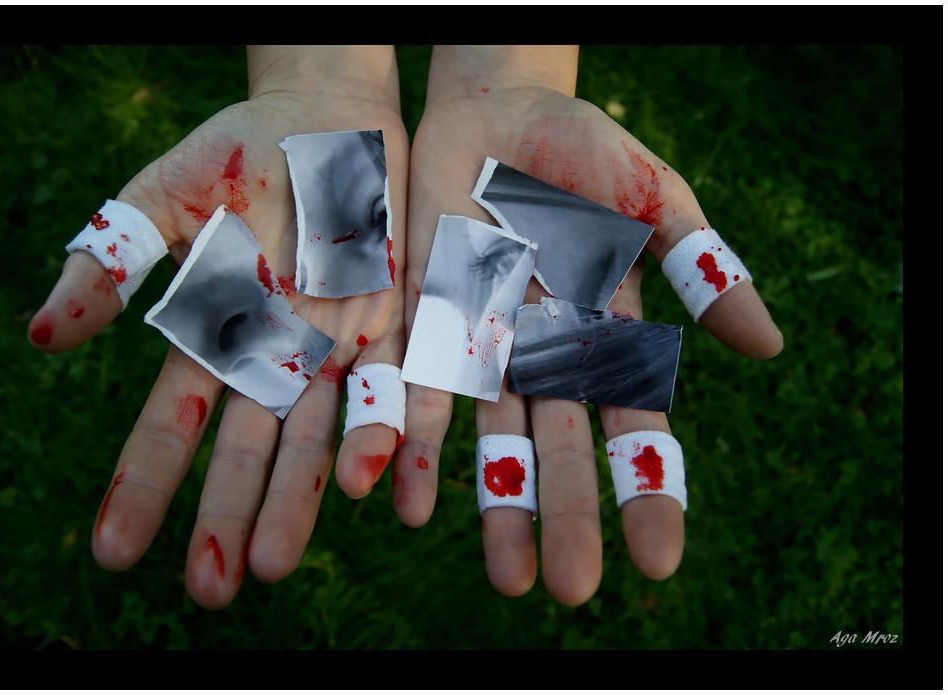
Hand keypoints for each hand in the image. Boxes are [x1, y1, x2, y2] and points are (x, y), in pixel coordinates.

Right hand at [27, 46, 409, 608]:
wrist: (327, 117)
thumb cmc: (239, 152)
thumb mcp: (162, 197)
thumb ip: (110, 258)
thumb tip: (43, 337)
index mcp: (215, 333)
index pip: (174, 423)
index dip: (144, 483)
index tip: (111, 548)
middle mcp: (276, 354)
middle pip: (248, 448)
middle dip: (226, 515)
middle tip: (209, 589)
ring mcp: (336, 344)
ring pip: (317, 436)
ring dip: (299, 498)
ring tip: (275, 563)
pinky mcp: (394, 321)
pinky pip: (393, 387)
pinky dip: (386, 435)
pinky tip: (375, 488)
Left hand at [393, 46, 782, 605]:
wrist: (494, 111)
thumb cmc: (584, 151)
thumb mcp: (652, 199)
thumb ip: (701, 265)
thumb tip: (769, 346)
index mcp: (607, 335)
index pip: (634, 427)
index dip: (647, 491)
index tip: (658, 559)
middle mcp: (546, 354)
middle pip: (558, 447)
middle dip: (564, 515)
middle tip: (569, 589)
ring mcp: (485, 340)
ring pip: (488, 436)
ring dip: (493, 503)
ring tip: (505, 578)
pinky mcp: (426, 317)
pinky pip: (418, 387)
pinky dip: (413, 440)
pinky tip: (408, 502)